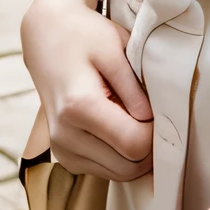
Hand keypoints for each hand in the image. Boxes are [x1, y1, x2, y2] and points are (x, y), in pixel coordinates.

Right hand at [21, 0, 153, 182]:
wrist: (46, 35)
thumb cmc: (84, 35)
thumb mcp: (116, 48)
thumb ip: (135, 89)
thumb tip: (153, 121)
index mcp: (79, 106)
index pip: (134, 145)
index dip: (157, 133)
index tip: (163, 111)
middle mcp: (65, 135)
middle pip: (128, 168)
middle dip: (150, 147)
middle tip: (156, 116)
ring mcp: (61, 150)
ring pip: (118, 174)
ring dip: (136, 153)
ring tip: (135, 117)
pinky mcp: (63, 155)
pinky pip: (105, 170)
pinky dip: (120, 155)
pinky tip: (120, 125)